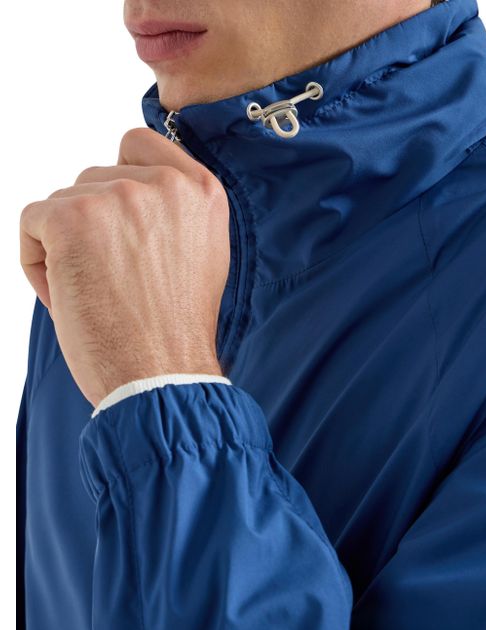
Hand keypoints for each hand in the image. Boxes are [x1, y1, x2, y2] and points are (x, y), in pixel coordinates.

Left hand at [20, 128, 229, 407]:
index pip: (138, 144)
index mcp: (200, 191)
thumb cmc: (175, 331)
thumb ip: (174, 213)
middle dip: (94, 222)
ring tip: (93, 292)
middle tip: (109, 276)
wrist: (162, 377)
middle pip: (96, 177)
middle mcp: (163, 184)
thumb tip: (129, 192)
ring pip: (65, 200)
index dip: (120, 180)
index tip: (119, 222)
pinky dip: (38, 259)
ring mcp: (117, 197)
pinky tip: (67, 295)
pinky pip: (33, 221)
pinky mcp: (72, 218)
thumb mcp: (201, 256)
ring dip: (67, 242)